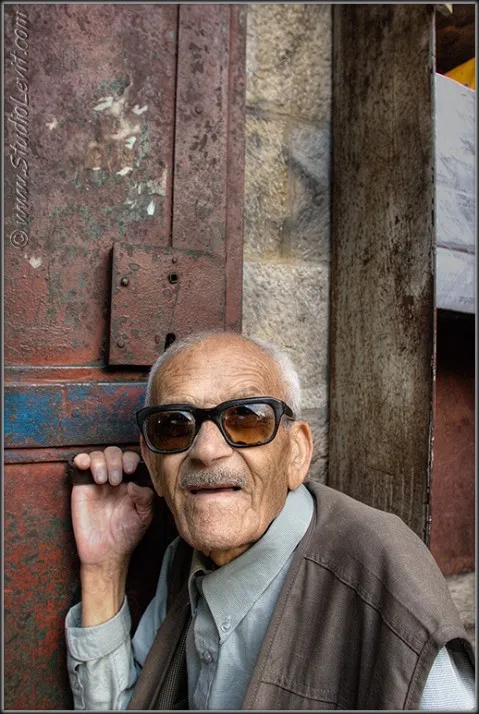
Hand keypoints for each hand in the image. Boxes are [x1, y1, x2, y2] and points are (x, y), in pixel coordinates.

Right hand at [71, 446, 154, 569]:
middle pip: (114, 453)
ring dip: (100, 462)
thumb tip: (134, 483)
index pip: (131, 459)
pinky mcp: (81, 487)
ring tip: (102, 481)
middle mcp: (114, 478)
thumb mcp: (143, 516)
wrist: (105, 552)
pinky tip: (84, 464)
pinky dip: (81, 459)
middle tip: (115, 480)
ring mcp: (96, 481)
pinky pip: (79, 465)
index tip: (130, 471)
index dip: (131, 460)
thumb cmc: (126, 534)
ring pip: (97, 456)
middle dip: (115, 461)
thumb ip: (145, 498)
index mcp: (131, 481)